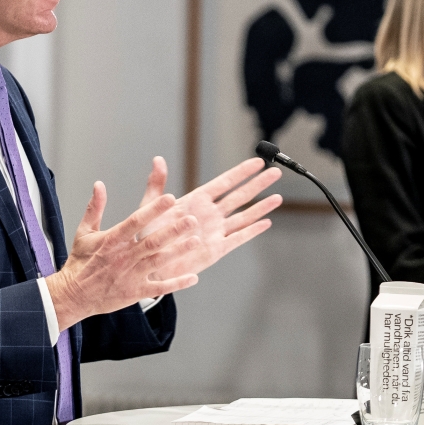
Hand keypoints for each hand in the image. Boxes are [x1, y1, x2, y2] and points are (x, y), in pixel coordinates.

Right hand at [46, 181, 201, 330]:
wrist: (73, 296)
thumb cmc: (80, 262)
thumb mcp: (84, 233)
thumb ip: (94, 208)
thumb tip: (99, 184)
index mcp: (112, 240)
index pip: (136, 222)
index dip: (154, 210)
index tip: (171, 198)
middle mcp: (124, 257)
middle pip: (152, 241)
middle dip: (173, 230)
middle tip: (192, 220)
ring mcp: (131, 276)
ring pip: (158, 262)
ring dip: (178, 252)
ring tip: (196, 241)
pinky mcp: (135, 292)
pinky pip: (159, 288)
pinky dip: (176, 284)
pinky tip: (193, 278)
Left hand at [138, 156, 282, 280]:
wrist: (145, 264)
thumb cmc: (145, 236)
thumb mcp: (149, 206)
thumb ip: (157, 184)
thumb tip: (158, 160)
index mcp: (195, 201)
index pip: (224, 182)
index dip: (242, 172)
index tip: (258, 161)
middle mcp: (209, 214)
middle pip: (240, 196)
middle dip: (258, 184)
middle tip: (276, 172)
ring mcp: (214, 232)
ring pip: (244, 216)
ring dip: (261, 207)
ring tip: (278, 197)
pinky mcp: (216, 250)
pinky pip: (238, 238)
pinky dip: (252, 231)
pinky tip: (266, 223)